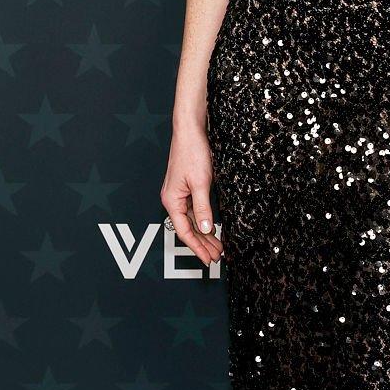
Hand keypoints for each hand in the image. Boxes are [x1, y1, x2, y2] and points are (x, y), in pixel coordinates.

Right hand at [161, 121, 223, 265]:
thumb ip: (202, 208)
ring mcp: (180, 194)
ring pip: (192, 221)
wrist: (190, 130)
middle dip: (203, 244)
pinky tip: (213, 227)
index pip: (184, 232)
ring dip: (205, 234)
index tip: (209, 259)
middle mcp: (173, 199)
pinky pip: (194, 210)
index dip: (197, 248)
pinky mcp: (187, 187)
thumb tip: (205, 229)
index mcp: (171, 200)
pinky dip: (204, 221)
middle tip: (217, 256)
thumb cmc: (192, 152)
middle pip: (188, 228)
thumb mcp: (201, 183)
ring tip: (218, 246)